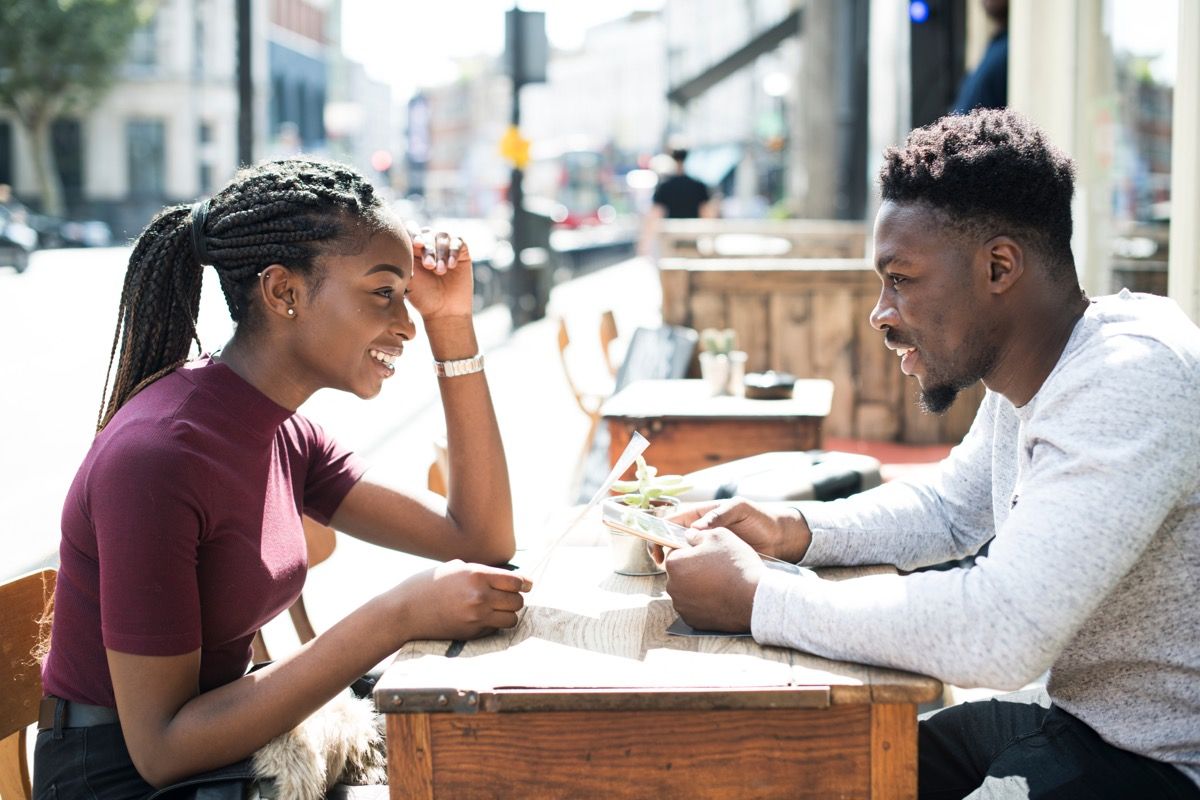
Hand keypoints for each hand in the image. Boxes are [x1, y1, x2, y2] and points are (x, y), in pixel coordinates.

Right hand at [393, 560, 531, 641]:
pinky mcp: (471, 633)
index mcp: (476, 575)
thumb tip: (507, 578)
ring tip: (497, 609)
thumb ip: (481, 572)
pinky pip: (495, 630)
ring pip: (511, 619)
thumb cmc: (428, 585)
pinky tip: (481, 618)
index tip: (527, 585)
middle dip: (516, 599)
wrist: (404, 611)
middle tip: (509, 597)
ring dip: (508, 614)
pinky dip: (494, 625)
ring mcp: (476, 617)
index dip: (525, 583)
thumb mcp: (455, 568)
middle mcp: (479, 596)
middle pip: (518, 601)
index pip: (516, 581)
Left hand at [406, 227, 473, 320]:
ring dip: (440, 252)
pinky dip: (453, 251)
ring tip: (440, 271)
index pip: (411, 230)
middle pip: (427, 232)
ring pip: (442, 236)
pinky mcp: (461, 252)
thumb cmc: (423, 297)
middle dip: (428, 248)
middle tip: (429, 266)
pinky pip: (458, 241)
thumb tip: (398, 242)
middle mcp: (429, 244)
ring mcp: (445, 247)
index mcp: (413, 248)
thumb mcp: (408, 277)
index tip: (416, 245)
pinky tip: (451, 266)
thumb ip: (403, 259)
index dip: (414, 233)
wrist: (444, 311)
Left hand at [664, 527, 762, 632]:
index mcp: (674, 564)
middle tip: (715, 568)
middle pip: (679, 573)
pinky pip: (694, 607)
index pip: (675, 552)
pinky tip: (720, 597)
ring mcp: (682, 606)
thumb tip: (689, 536)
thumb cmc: (736, 564)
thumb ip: (698, 534)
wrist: (753, 598)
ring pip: (686, 591)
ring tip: (720, 583)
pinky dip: (704, 602)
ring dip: (698, 587)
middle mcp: (672, 587)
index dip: (692, 550)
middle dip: (693, 569)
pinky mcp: (693, 621)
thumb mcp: (719, 536)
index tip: (707, 554)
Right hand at [669, 498, 811, 561]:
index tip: (657, 546)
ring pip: (684, 556)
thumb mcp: (740, 509)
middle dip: (664, 551)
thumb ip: (719, 515)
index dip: (660, 532)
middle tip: (664, 564)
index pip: (673, 521)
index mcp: (702, 515)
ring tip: (677, 574)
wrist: (780, 539)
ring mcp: (708, 549)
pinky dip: (692, 574)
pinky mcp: (716, 563)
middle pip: (673, 541)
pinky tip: (693, 582)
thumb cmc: (760, 519)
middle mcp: (701, 532)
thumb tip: (695, 530)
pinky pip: (699, 568)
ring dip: (677, 565)